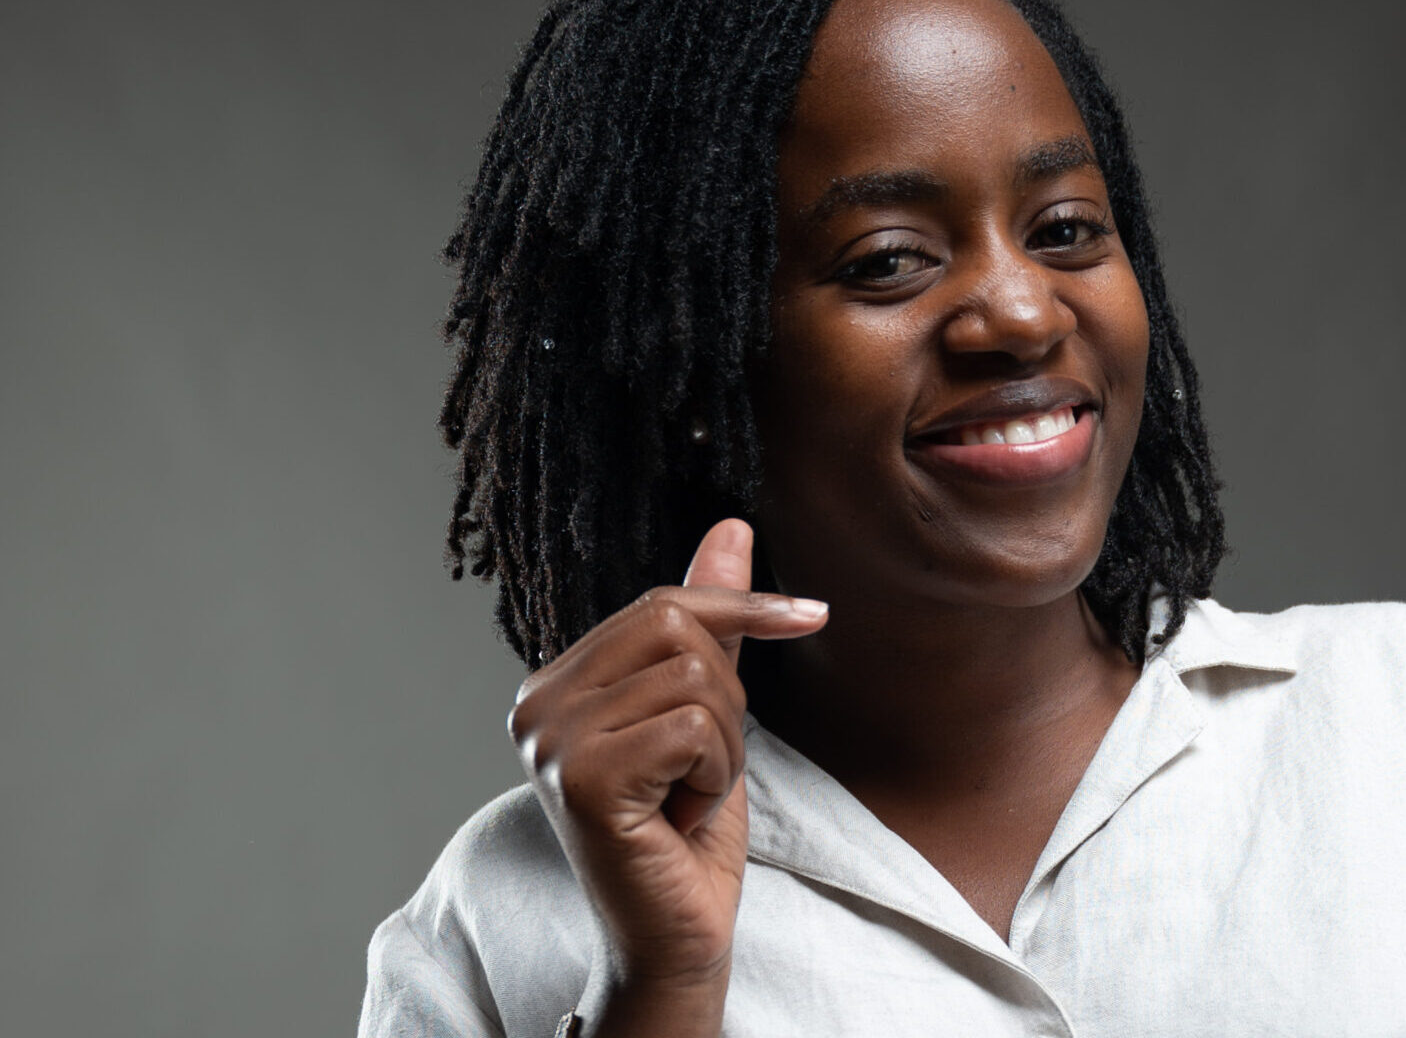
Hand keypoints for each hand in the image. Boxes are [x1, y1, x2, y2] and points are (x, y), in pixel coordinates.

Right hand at [508, 519, 824, 1026]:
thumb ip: (710, 623)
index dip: (744, 607)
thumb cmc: (687, 829)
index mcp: (557, 684)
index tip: (814, 616)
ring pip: (696, 679)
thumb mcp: (707, 711)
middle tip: (703, 767)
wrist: (677, 932)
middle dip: (727, 699)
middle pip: (678, 629)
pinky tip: (682, 815)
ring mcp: (550, 740)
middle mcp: (536, 704)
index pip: (660, 605)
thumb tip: (731, 527)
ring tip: (688, 794)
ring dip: (724, 746)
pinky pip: (693, 728)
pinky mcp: (580, 776)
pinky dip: (715, 775)